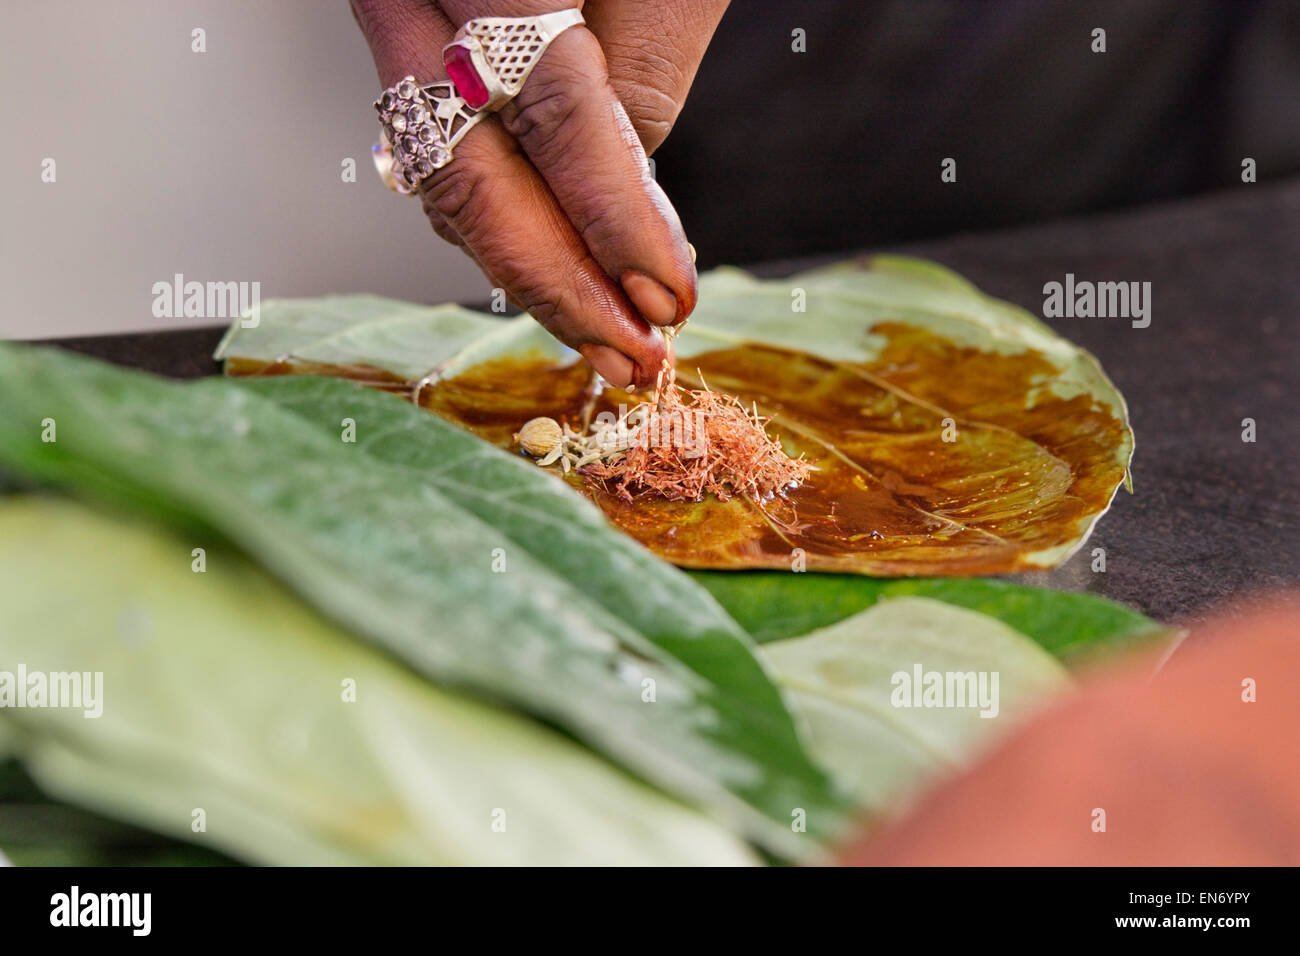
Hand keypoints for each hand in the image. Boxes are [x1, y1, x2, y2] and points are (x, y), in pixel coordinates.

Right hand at [351, 0, 729, 387]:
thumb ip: (641, 74)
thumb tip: (626, 221)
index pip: (553, 107)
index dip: (613, 219)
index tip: (667, 299)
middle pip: (468, 172)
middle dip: (558, 286)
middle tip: (632, 361)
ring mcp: (390, 15)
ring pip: (439, 178)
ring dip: (526, 273)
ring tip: (604, 339)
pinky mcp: (402, 41)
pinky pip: (439, 152)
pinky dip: (502, 223)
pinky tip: (558, 272)